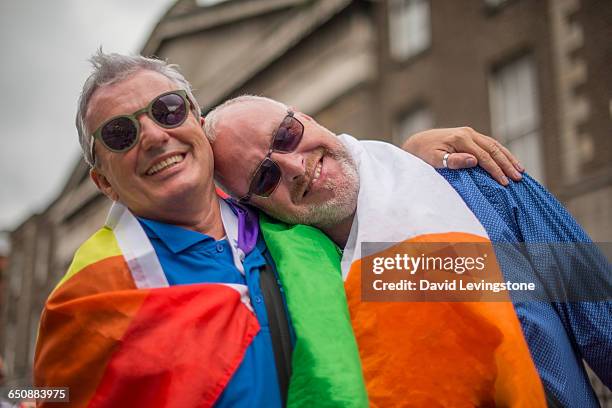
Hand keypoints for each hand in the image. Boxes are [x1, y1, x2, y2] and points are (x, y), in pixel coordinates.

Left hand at [401, 127, 523, 185]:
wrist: (417, 142)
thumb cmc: (423, 154)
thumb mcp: (434, 159)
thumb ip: (453, 160)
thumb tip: (474, 161)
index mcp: (461, 138)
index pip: (483, 157)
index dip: (495, 170)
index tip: (505, 183)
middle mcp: (468, 133)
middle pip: (493, 149)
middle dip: (507, 164)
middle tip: (518, 178)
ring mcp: (470, 133)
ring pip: (495, 145)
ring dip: (508, 157)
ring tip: (520, 170)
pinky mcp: (470, 135)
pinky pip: (490, 144)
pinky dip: (501, 152)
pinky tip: (509, 161)